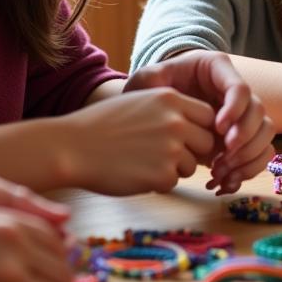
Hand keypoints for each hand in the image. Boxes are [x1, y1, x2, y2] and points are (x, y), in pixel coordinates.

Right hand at [60, 87, 217, 194]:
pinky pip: (173, 182)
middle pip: (206, 142)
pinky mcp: (163, 174)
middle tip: (165, 155)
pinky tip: (134, 173)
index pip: (208, 116)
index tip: (186, 138)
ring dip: (173, 169)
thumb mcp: (141, 101)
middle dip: (191, 151)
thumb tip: (198, 127)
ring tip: (142, 162)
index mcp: (171, 98)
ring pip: (191, 165)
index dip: (199, 129)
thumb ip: (170, 110)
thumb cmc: (103, 125)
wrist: (73, 146)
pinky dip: (157, 183)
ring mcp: (171, 148)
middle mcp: (176, 121)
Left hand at [124, 51, 274, 193]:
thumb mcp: (149, 78)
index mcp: (218, 70)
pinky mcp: (242, 138)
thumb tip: (163, 88)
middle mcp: (236, 92)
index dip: (234, 110)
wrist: (160, 106)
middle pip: (259, 112)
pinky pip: (260, 153)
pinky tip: (224, 182)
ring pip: (266, 133)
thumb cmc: (155, 88)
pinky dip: (247, 170)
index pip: (240, 88)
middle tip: (221, 157)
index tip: (217, 129)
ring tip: (219, 171)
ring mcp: (242, 115)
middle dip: (244, 137)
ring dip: (248, 156)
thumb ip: (150, 80)